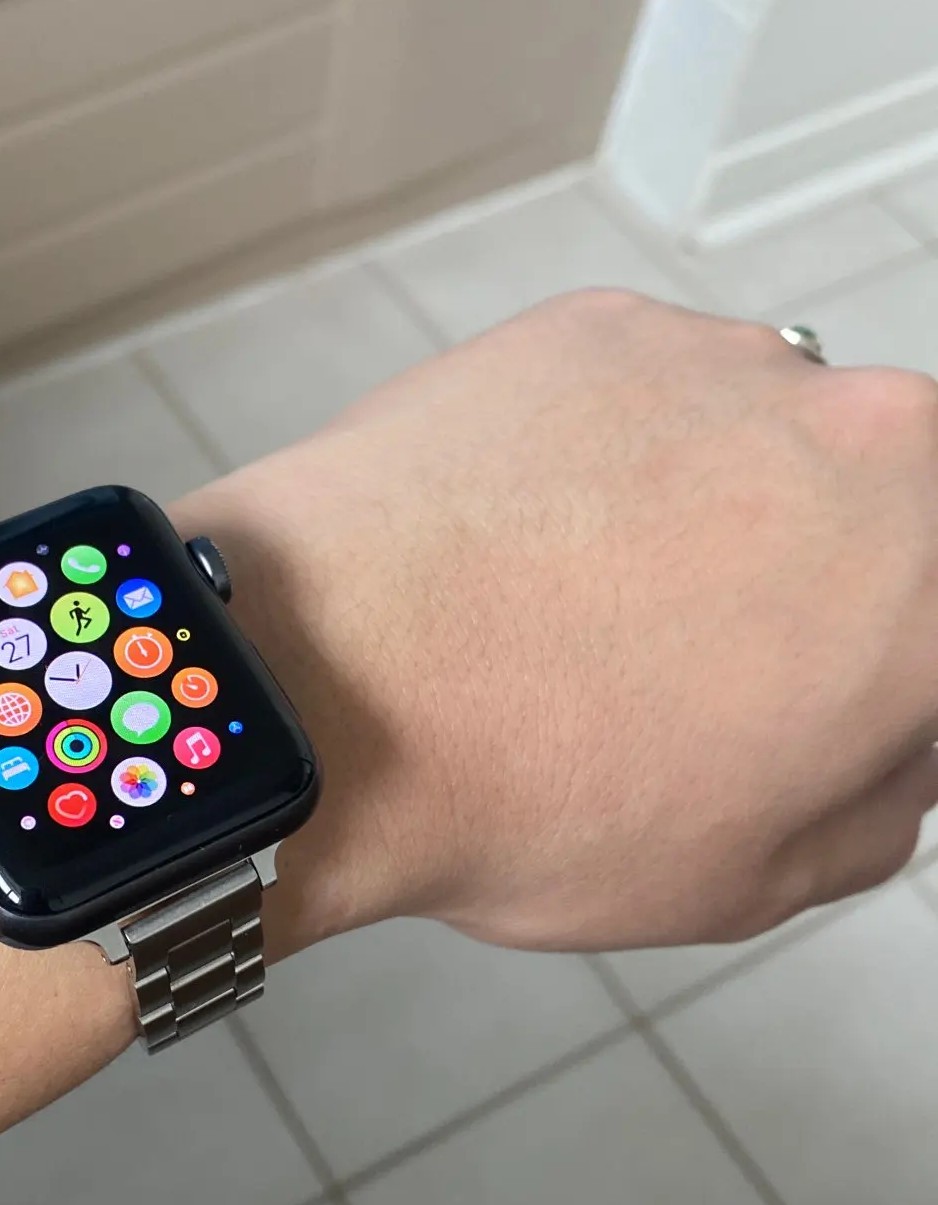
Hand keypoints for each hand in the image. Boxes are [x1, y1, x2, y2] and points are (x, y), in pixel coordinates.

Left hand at [187, 290, 937, 952]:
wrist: (326, 686)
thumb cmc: (528, 786)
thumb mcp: (758, 876)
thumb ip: (881, 797)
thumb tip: (889, 745)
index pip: (928, 626)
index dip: (878, 682)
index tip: (820, 706)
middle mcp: (870, 440)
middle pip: (877, 516)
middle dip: (815, 590)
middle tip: (704, 672)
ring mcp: (731, 365)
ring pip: (761, 448)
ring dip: (708, 520)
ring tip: (582, 618)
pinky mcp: (605, 328)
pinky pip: (644, 402)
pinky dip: (603, 464)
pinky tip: (526, 548)